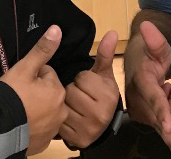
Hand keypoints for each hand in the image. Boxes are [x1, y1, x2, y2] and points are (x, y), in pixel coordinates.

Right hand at [0, 25, 67, 155]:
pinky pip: (40, 129)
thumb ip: (42, 50)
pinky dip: (31, 126)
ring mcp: (52, 130)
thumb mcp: (24, 68)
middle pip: (48, 93)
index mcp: (58, 91)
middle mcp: (61, 112)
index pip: (47, 74)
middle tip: (18, 96)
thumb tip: (57, 29)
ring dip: (34, 109)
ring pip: (45, 111)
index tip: (20, 82)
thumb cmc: (11, 96)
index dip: (32, 76)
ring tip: (18, 110)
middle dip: (35, 93)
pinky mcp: (43, 143)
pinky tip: (19, 123)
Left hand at [59, 30, 120, 147]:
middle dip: (72, 90)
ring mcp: (88, 128)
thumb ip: (105, 54)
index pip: (82, 77)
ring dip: (65, 103)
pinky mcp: (76, 139)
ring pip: (63, 106)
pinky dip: (60, 118)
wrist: (103, 125)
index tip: (87, 84)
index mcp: (108, 96)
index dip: (81, 78)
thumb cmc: (101, 94)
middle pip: (70, 91)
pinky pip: (59, 122)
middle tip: (79, 94)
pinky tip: (69, 117)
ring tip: (74, 104)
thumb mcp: (104, 74)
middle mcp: (100, 114)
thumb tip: (111, 32)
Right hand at [125, 21, 170, 158]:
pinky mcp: (139, 115)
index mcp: (141, 80)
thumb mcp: (158, 46)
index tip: (169, 128)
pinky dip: (166, 113)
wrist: (136, 60)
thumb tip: (146, 25)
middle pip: (161, 116)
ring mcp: (136, 109)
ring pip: (161, 122)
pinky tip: (164, 96)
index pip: (153, 98)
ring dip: (170, 108)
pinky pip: (158, 124)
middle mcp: (135, 98)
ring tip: (168, 86)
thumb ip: (155, 40)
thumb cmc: (149, 53)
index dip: (162, 112)